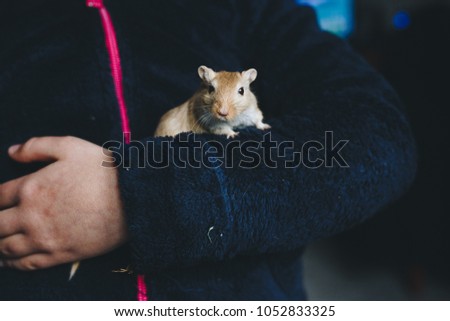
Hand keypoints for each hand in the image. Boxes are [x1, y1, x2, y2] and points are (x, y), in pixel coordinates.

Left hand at [0, 136, 127, 270]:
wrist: (133, 200)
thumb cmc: (104, 171)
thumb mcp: (71, 146)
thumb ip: (38, 146)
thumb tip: (12, 152)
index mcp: (32, 187)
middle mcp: (32, 216)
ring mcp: (45, 238)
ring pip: (5, 248)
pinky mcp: (61, 254)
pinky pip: (27, 264)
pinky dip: (12, 264)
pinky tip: (8, 261)